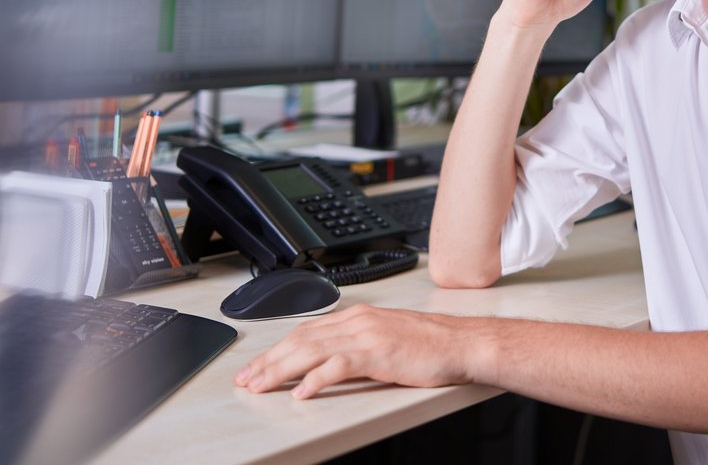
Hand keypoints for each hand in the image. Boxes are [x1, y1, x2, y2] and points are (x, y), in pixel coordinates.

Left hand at [234, 304, 477, 398]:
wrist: (460, 344)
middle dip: (269, 360)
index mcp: (358, 317)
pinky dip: (316, 378)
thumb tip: (329, 362)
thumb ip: (357, 344)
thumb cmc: (430, 345)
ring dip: (281, 370)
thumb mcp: (386, 338)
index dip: (278, 348)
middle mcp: (357, 322)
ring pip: (311, 351)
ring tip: (261, 386)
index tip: (258, 365)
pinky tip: (302, 392)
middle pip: (301, 339)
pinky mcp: (377, 353)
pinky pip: (338, 366)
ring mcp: (366, 336)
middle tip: (247, 379)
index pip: (306, 330)